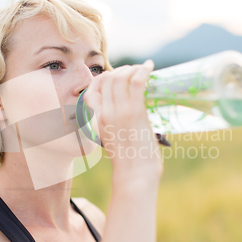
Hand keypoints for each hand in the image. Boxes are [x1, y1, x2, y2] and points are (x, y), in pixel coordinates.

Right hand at [84, 60, 162, 180]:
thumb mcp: (113, 141)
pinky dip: (143, 70)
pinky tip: (150, 66)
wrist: (134, 175)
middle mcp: (104, 114)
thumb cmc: (128, 162)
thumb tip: (126, 116)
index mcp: (95, 122)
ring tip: (142, 68)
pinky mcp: (135, 113)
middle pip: (106, 80)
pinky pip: (136, 83)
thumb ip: (114, 126)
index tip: (115, 77)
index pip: (91, 91)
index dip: (102, 79)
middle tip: (133, 71)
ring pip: (120, 78)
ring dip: (132, 68)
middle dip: (120, 70)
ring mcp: (119, 112)